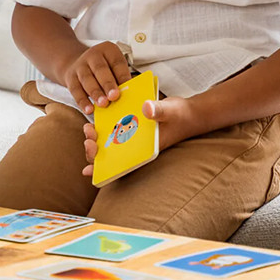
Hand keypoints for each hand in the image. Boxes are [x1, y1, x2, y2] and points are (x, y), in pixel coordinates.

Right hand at [61, 41, 131, 114]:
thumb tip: (131, 95)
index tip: (128, 88)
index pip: (117, 62)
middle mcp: (93, 56)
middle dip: (108, 84)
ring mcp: (80, 66)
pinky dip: (82, 101)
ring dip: (95, 93)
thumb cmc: (102, 68)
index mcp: (108, 51)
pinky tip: (89, 109)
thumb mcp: (112, 65)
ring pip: (87, 79)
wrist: (76, 63)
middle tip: (114, 96)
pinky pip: (75, 89)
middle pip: (100, 69)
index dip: (122, 75)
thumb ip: (121, 78)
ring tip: (103, 104)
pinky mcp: (70, 77)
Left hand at [80, 95, 197, 176]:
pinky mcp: (133, 128)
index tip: (89, 169)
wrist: (190, 113)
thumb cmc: (181, 116)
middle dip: (95, 151)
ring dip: (97, 140)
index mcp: (145, 151)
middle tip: (89, 138)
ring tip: (89, 128)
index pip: (121, 165)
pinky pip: (116, 131)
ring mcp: (134, 138)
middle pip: (111, 156)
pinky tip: (94, 123)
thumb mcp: (170, 110)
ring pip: (111, 144)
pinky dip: (105, 129)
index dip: (103, 170)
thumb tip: (146, 109)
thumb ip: (158, 110)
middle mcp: (137, 147)